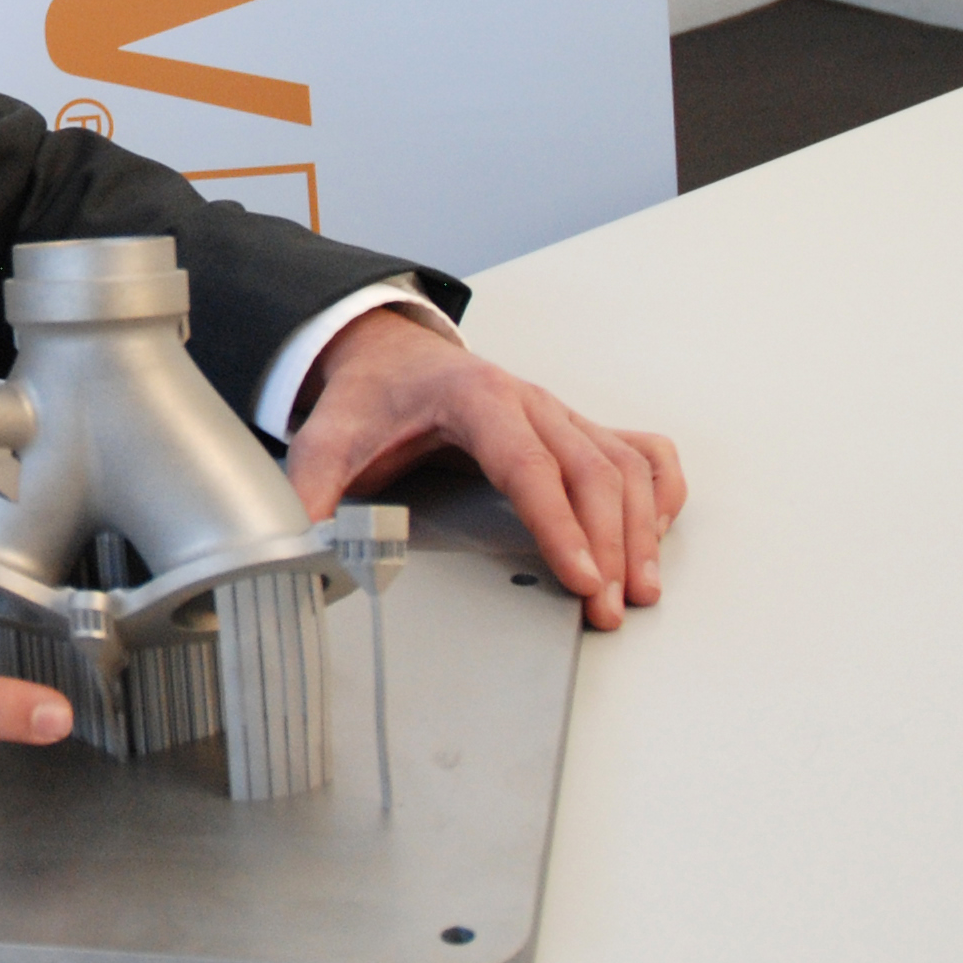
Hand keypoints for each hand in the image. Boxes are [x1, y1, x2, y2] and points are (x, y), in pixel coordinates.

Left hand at [288, 309, 684, 628]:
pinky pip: (639, 450)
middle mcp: (530, 401)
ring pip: (624, 465)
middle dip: (609, 543)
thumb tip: (301, 547)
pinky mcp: (575, 427)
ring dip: (641, 528)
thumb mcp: (326, 439)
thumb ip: (310, 494)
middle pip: (590, 471)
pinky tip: (658, 532)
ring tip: (640, 590)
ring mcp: (560, 413)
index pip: (529, 466)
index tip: (582, 576)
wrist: (389, 354)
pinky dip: (661, 489)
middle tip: (607, 607)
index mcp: (475, 398)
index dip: (560, 524)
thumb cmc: (369, 398)